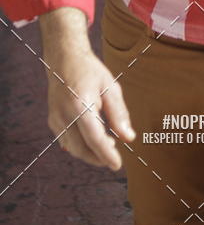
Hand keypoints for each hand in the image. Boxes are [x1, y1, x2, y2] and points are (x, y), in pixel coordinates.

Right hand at [46, 47, 134, 169]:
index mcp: (80, 105)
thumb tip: (129, 138)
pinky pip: (67, 141)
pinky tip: (93, 138)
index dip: (106, 154)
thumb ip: (119, 114)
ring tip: (108, 143)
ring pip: (73, 148)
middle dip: (98, 158)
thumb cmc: (91, 72)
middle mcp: (64, 115)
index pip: (94, 138)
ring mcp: (55, 119)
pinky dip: (80, 145)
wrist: (64, 59)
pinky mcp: (52, 121)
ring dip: (89, 152)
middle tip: (114, 156)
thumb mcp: (110, 87)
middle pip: (81, 148)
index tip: (117, 165)